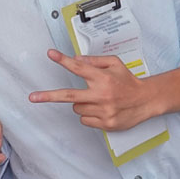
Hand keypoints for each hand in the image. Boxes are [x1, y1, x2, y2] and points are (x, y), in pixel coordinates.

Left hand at [29, 49, 154, 131]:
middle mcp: (101, 95)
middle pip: (68, 96)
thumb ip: (94, 61)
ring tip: (97, 99)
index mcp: (102, 78)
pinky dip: (88, 115)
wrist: (146, 100)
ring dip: (81, 103)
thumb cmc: (128, 81)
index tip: (51, 54)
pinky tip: (101, 109)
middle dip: (48, 96)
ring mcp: (103, 111)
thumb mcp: (114, 64)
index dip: (63, 61)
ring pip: (76, 108)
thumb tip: (76, 59)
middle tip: (33, 97)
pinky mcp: (106, 124)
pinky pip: (84, 120)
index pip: (79, 68)